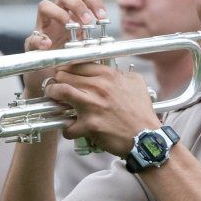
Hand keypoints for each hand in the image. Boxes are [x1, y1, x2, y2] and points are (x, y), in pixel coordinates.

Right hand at [23, 0, 108, 97]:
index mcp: (74, 17)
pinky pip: (33, 37)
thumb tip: (110, 42)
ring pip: (45, 6)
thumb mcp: (87, 52)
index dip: (94, 2)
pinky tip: (48, 45)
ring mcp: (43, 29)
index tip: (103, 17)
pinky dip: (40, 39)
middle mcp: (58, 18)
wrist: (53, 84)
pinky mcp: (31, 44)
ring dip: (59, 14)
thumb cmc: (72, 65)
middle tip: (88, 22)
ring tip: (69, 26)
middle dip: (78, 5)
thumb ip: (95, 44)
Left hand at [45, 63, 161, 157]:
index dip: (67, 67)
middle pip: (64, 75)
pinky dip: (68, 129)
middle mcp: (99, 87)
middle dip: (57, 81)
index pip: (78, 63)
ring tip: (54, 101)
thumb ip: (121, 74)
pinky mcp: (89, 125)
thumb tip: (111, 72)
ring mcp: (92, 106)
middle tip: (56, 87)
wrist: (146, 137)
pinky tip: (72, 130)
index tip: (64, 72)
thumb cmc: (142, 112)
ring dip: (53, 95)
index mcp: (109, 76)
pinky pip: (67, 126)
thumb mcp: (136, 83)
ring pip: (59, 92)